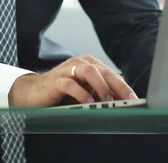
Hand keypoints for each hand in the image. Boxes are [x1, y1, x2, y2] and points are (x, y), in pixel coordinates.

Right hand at [8, 55, 138, 107]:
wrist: (33, 92)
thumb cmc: (61, 92)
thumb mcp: (83, 91)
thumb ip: (98, 93)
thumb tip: (119, 103)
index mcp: (89, 64)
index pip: (110, 73)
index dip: (123, 86)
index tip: (133, 98)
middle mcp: (80, 63)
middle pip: (103, 71)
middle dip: (117, 85)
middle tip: (126, 99)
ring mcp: (67, 70)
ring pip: (89, 72)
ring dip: (101, 86)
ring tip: (108, 100)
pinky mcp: (56, 80)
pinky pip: (70, 83)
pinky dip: (81, 93)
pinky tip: (88, 102)